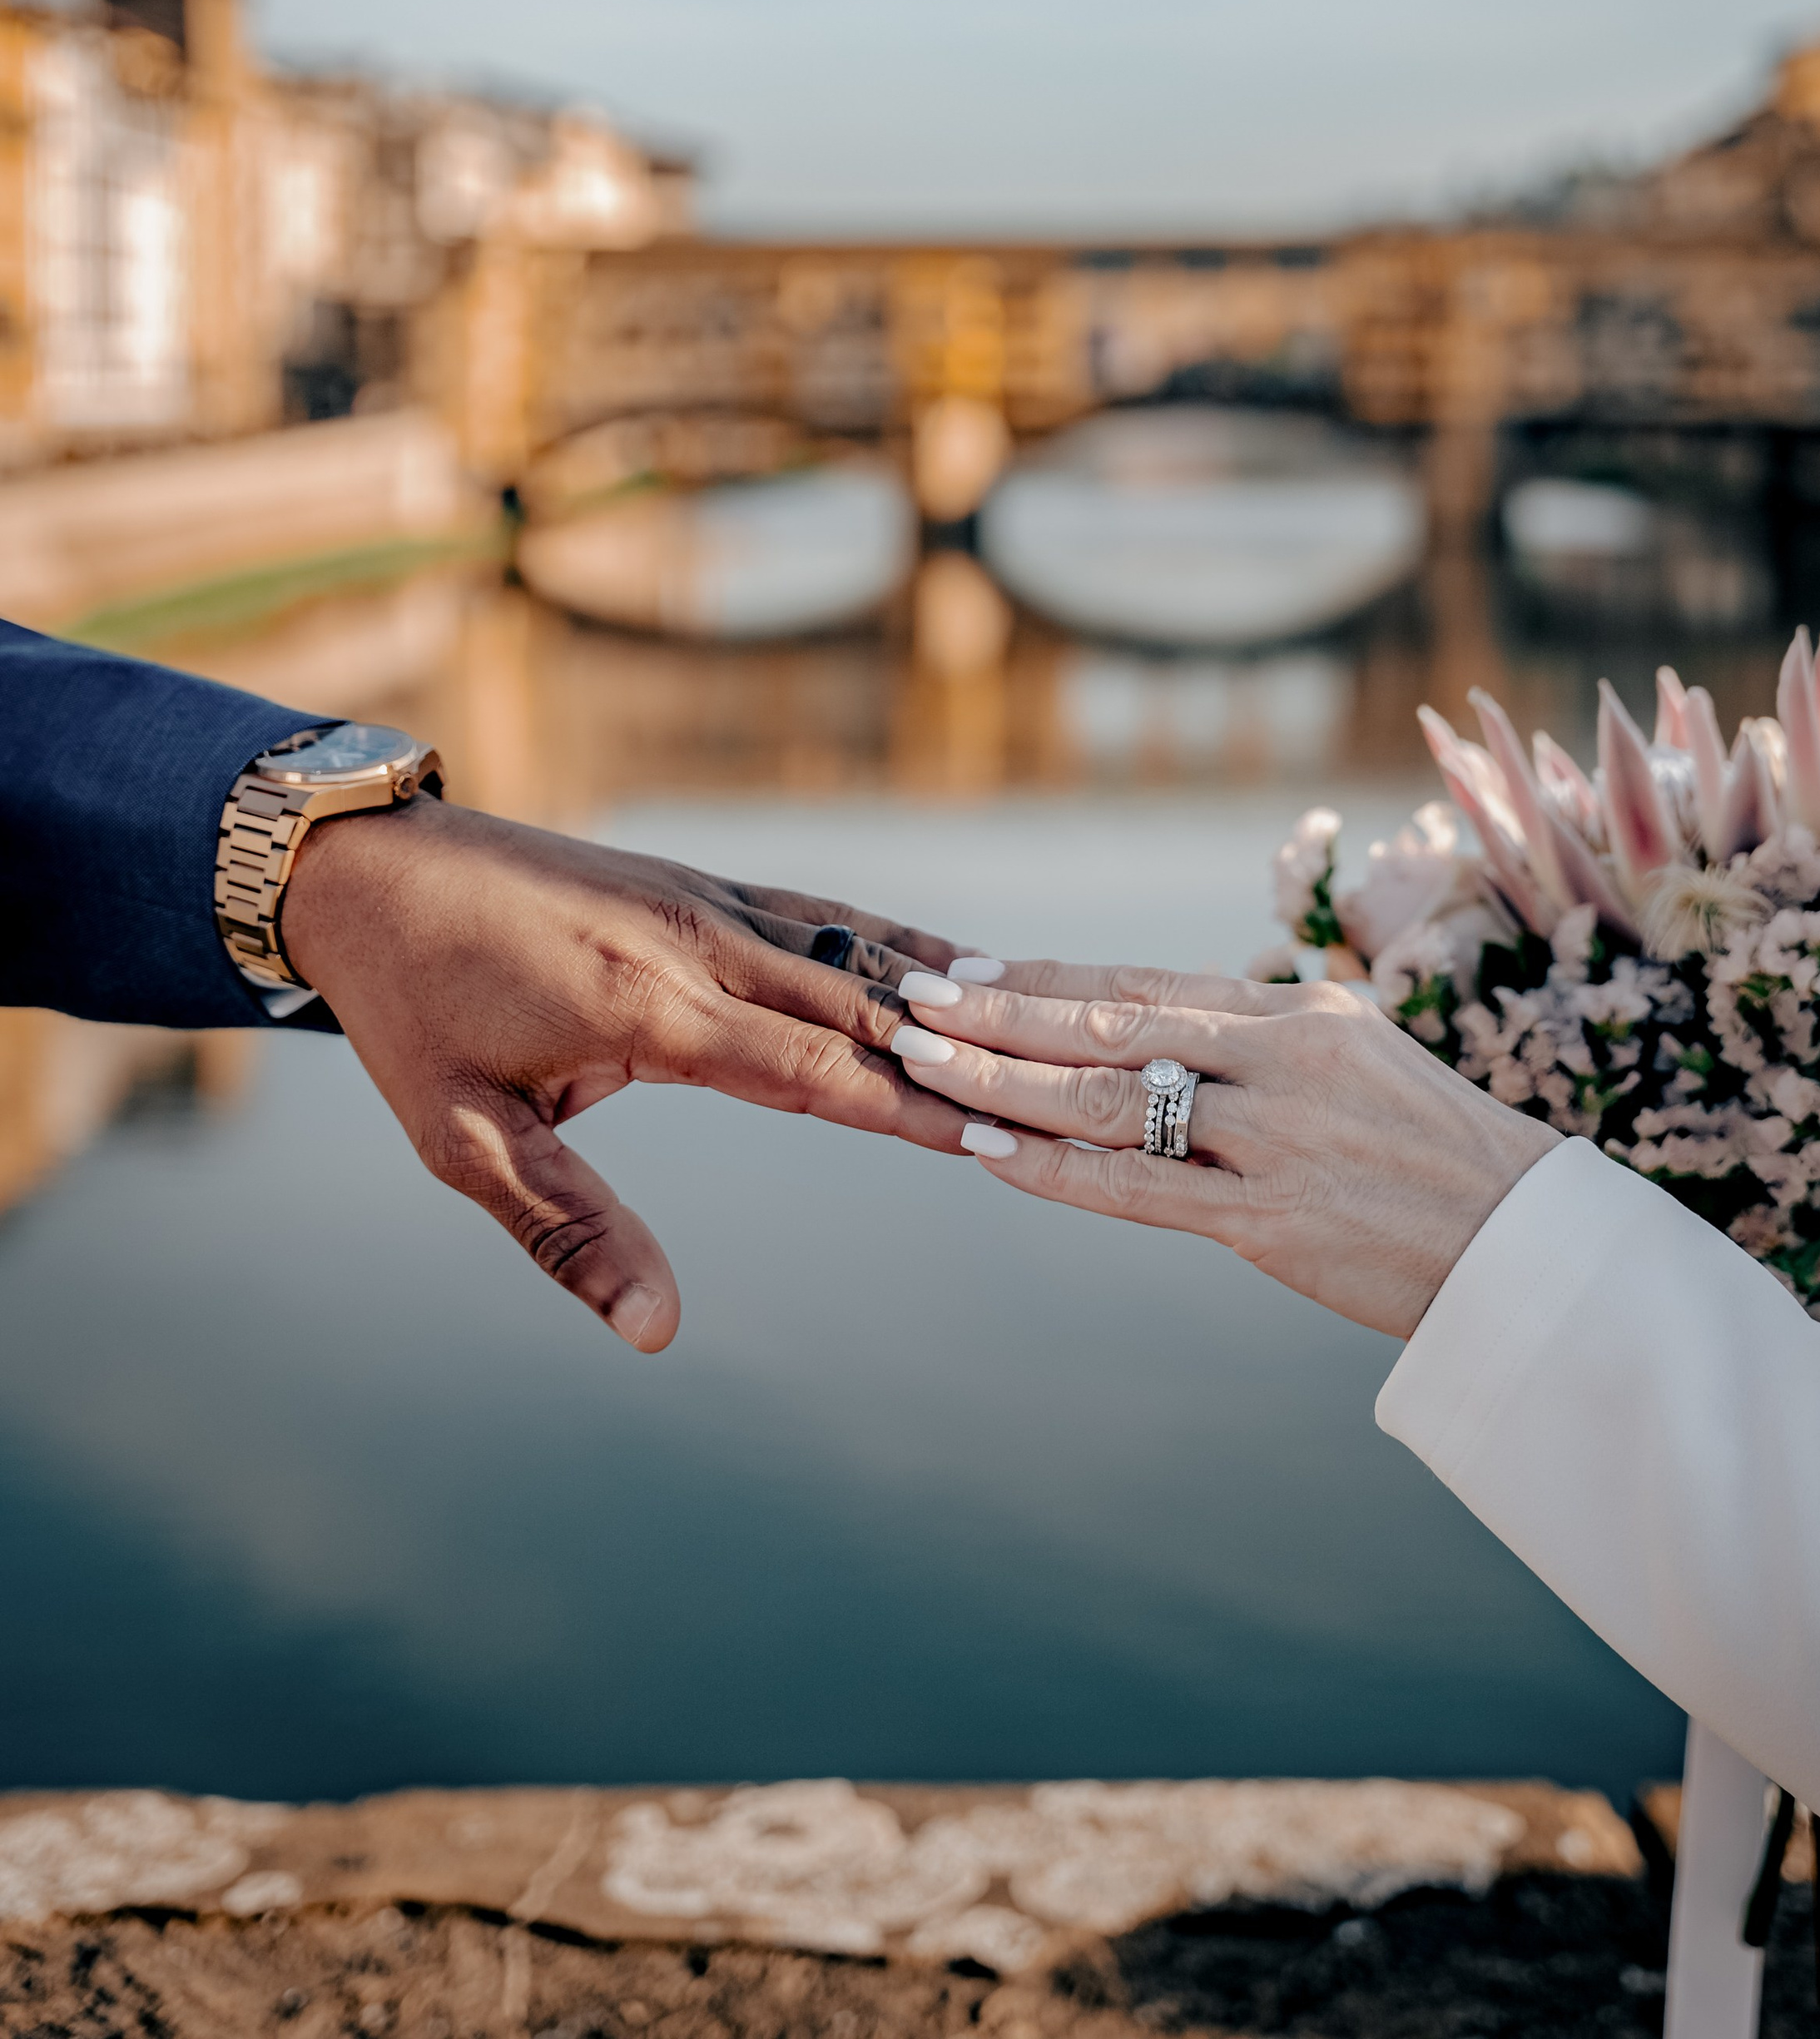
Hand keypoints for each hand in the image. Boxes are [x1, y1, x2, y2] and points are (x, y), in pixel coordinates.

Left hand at [281, 797, 989, 1349]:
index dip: (917, 1110)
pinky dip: (892, 942)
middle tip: (1067, 1094)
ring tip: (1046, 1028)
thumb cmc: (412, 1013)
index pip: (819, 1071)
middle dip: (962, 1054)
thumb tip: (657, 1331)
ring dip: (946, 991)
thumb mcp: (464, 1137)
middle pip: (863, 1004)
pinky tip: (946, 965)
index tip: (1005, 1140)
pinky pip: (818, 914)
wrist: (371, 868)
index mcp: (650, 1009)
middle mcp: (699, 944)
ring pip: (854, 948)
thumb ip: (568, 1229)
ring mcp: (704, 901)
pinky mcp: (698, 883)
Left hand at [885, 961, 1556, 1338]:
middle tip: (916, 1001)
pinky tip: (989, 1153)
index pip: (1145, 983)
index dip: (1048, 976)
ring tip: (925, 1067)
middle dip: (1001, 1014)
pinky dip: (1054, 1170)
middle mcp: (1282, 1059)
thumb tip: (1157, 1023)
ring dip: (1004, 1083)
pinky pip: (1137, 1191)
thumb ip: (1257, 1041)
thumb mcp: (1354, 1058)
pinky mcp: (1270, 1220)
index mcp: (1300, 1011)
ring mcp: (1274, 1139)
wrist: (1521, 1244)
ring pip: (1109, 1101)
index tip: (968, 967)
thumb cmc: (1430, 1151)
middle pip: (1111, 1025)